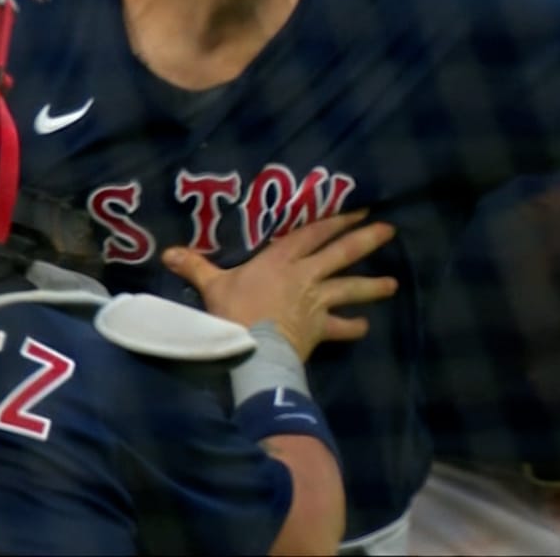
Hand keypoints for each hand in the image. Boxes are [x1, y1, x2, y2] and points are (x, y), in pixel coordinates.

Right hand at [161, 211, 398, 359]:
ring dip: (371, 286)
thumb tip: (167, 252)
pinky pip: (340, 327)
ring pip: (350, 288)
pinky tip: (364, 327)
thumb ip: (194, 266)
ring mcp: (316, 302)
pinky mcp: (319, 329)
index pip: (313, 233)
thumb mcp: (212, 285)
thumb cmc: (233, 312)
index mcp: (281, 259)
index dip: (335, 220)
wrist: (253, 350)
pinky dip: (352, 328)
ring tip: (392, 284)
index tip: (359, 210)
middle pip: (341, 254)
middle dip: (365, 240)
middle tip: (389, 230)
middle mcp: (305, 276)